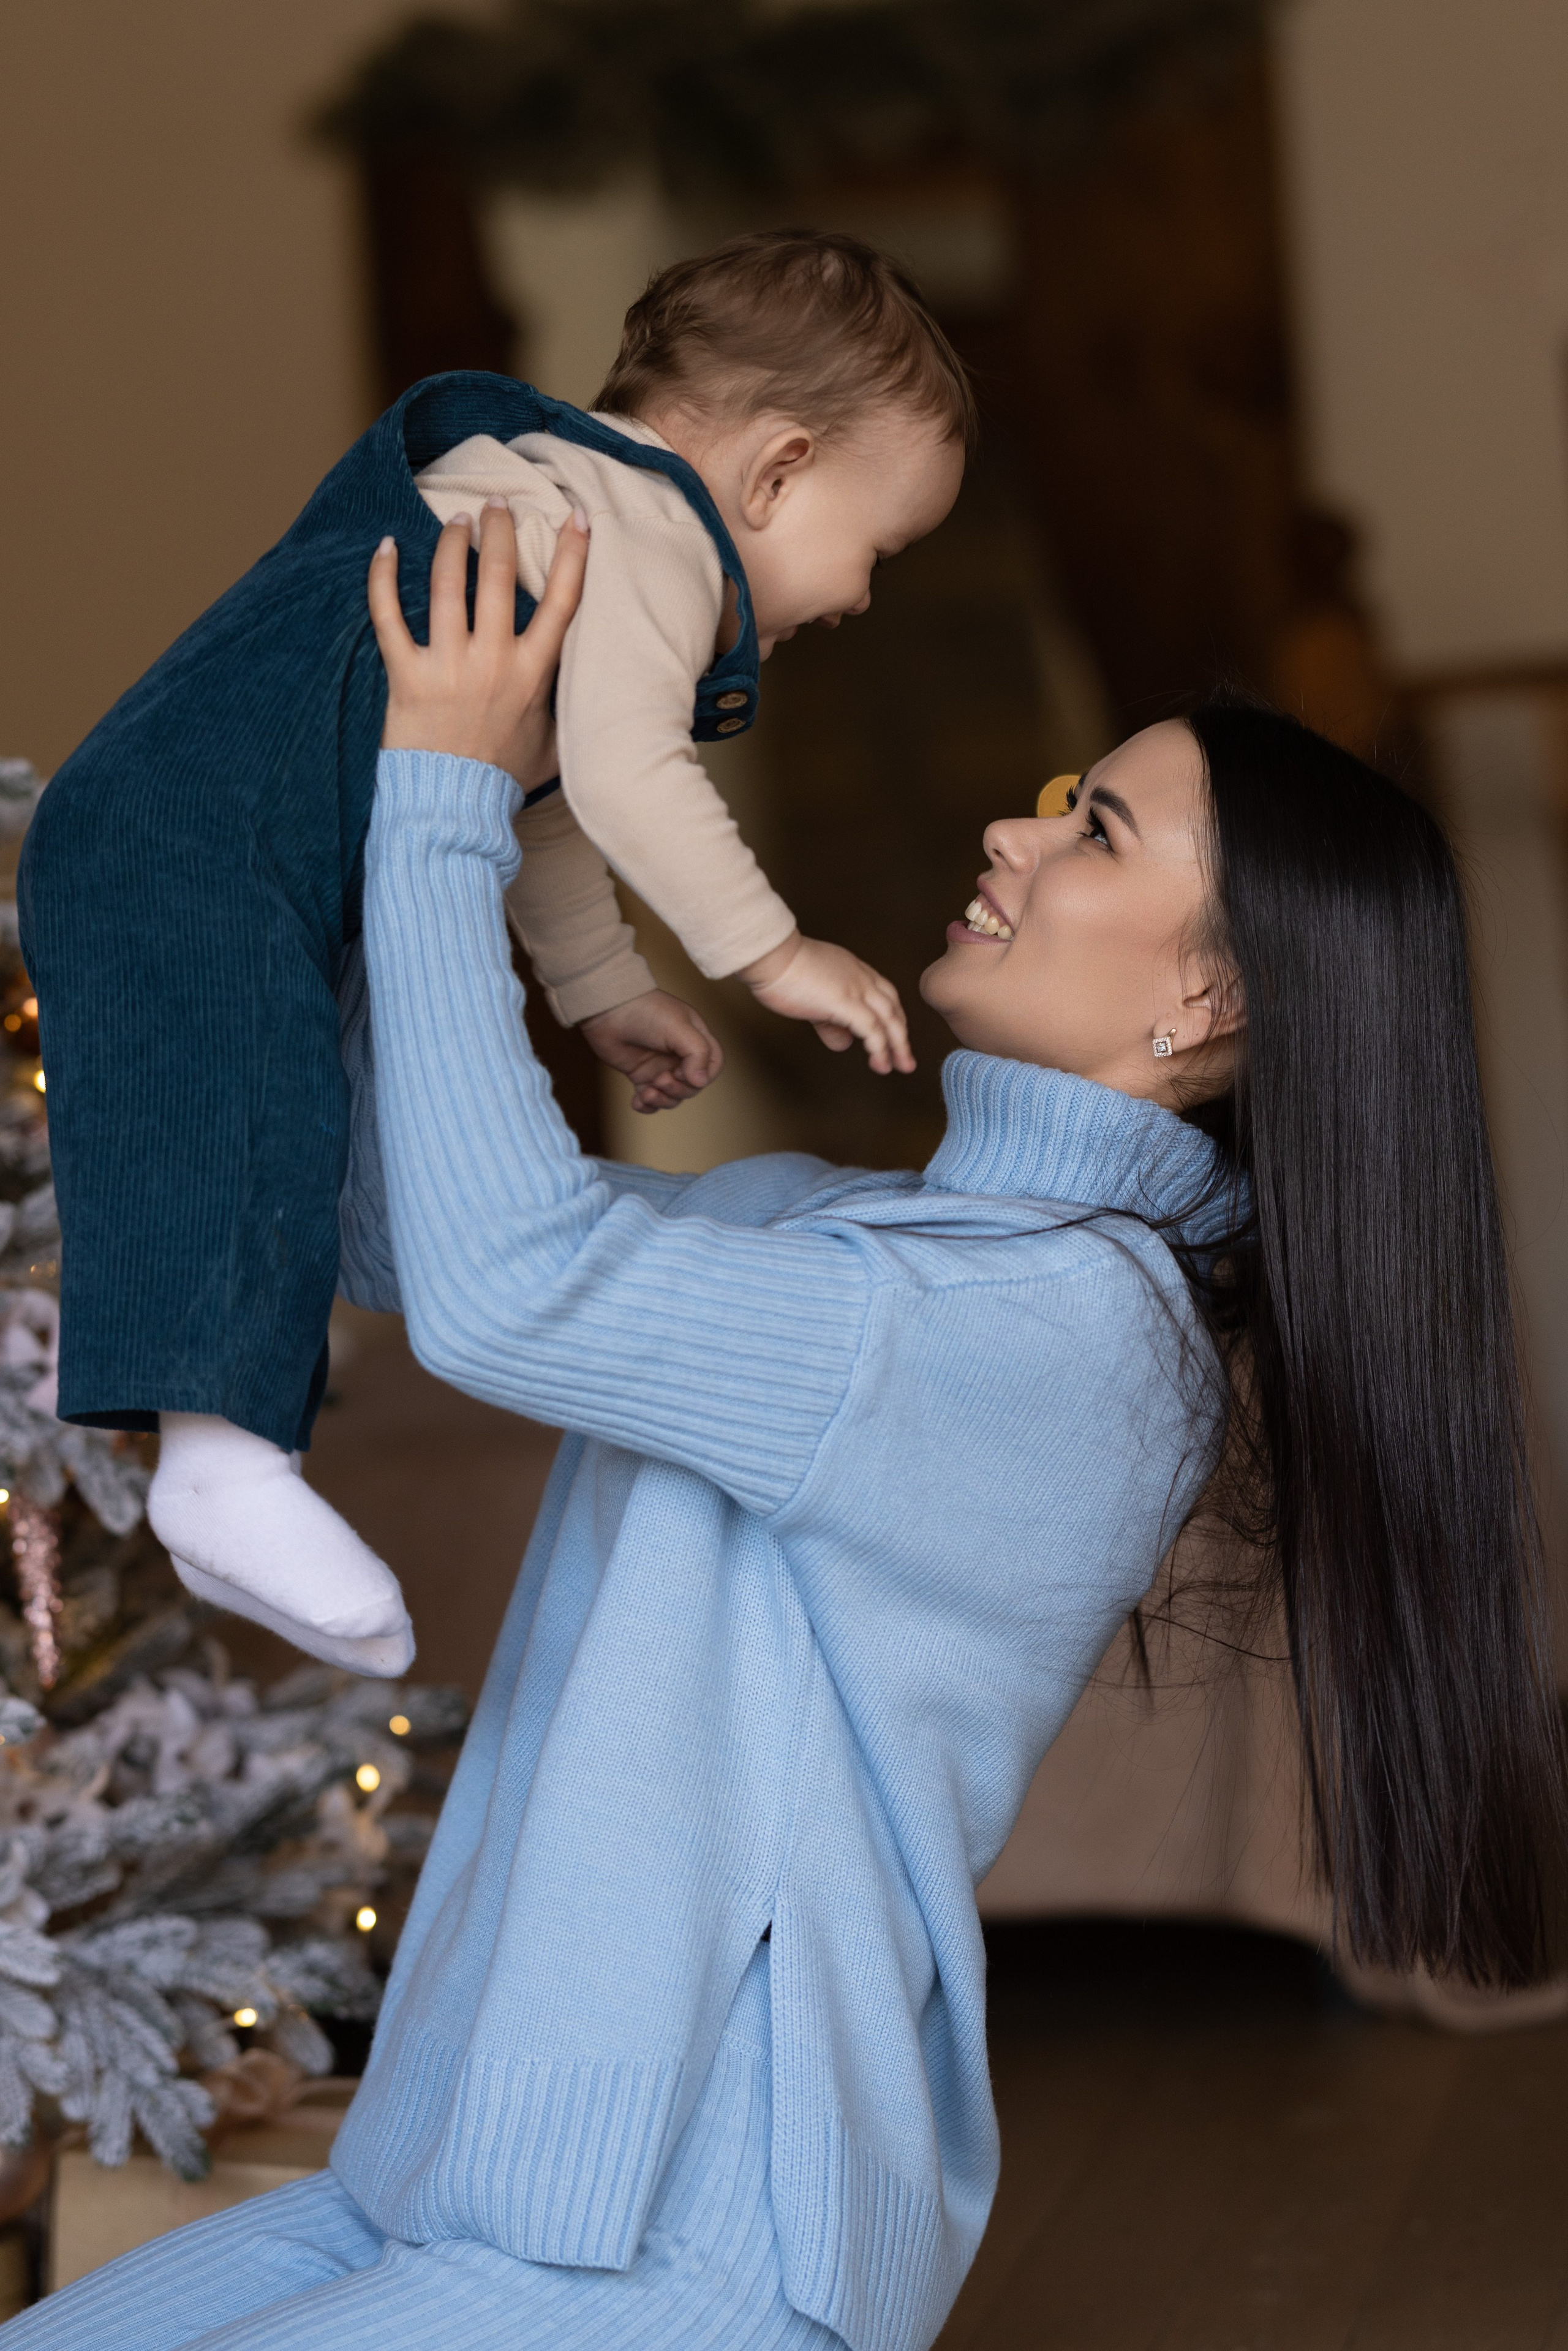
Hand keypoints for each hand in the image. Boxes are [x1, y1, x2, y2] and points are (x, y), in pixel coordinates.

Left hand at [368, 499, 588, 787]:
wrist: (454, 808)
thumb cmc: (503, 777)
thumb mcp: (553, 744)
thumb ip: (564, 707)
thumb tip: (587, 688)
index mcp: (533, 675)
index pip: (562, 602)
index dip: (574, 554)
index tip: (577, 516)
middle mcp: (494, 662)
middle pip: (500, 576)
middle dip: (499, 530)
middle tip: (496, 504)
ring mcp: (449, 667)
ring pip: (449, 584)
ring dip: (452, 543)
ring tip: (456, 522)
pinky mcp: (407, 676)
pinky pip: (389, 615)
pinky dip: (383, 577)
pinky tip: (385, 547)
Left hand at [579, 989, 724, 1114]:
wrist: (607, 1009)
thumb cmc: (644, 1011)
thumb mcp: (678, 1027)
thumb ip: (697, 1053)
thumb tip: (701, 1081)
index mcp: (695, 1039)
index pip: (713, 1065)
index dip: (704, 1075)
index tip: (683, 1071)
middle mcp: (679, 1054)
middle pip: (692, 1086)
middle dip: (678, 1090)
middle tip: (660, 1079)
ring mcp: (660, 1066)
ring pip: (672, 1096)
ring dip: (662, 1100)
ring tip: (647, 1093)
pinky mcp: (640, 1075)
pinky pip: (650, 1098)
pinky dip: (646, 1105)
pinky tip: (637, 1101)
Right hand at [741, 933, 914, 1075]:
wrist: (771, 955)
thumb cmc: (782, 971)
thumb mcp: (812, 999)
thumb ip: (829, 1021)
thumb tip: (843, 1043)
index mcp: (854, 970)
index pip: (885, 995)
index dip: (892, 1018)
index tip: (895, 1037)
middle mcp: (861, 977)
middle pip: (893, 1008)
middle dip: (902, 1035)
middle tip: (906, 1059)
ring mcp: (855, 989)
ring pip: (888, 1019)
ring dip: (897, 1045)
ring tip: (900, 1066)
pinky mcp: (845, 1002)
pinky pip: (871, 1029)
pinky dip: (879, 1047)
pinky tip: (880, 1062)